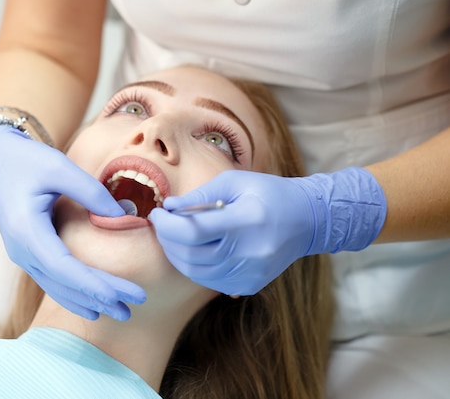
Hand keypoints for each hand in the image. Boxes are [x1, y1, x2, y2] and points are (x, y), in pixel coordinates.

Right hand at [0, 126, 145, 319]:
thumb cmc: (27, 160)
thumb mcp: (59, 167)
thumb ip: (91, 192)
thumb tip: (122, 216)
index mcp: (26, 230)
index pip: (65, 268)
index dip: (94, 285)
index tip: (123, 295)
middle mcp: (21, 249)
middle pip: (64, 283)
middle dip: (99, 298)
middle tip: (130, 311)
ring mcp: (22, 254)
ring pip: (57, 287)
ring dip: (88, 301)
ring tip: (120, 311)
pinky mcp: (28, 253)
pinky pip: (52, 280)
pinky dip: (73, 294)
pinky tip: (92, 305)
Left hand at [148, 168, 385, 294]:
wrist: (307, 220)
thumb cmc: (269, 193)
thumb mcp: (235, 182)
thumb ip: (199, 196)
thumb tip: (170, 208)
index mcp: (245, 222)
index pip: (193, 231)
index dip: (168, 225)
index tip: (158, 213)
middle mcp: (249, 253)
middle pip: (191, 255)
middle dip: (167, 240)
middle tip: (161, 224)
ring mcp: (250, 273)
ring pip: (196, 273)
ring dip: (177, 255)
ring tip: (173, 237)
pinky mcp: (250, 285)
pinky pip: (210, 281)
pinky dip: (194, 267)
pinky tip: (193, 250)